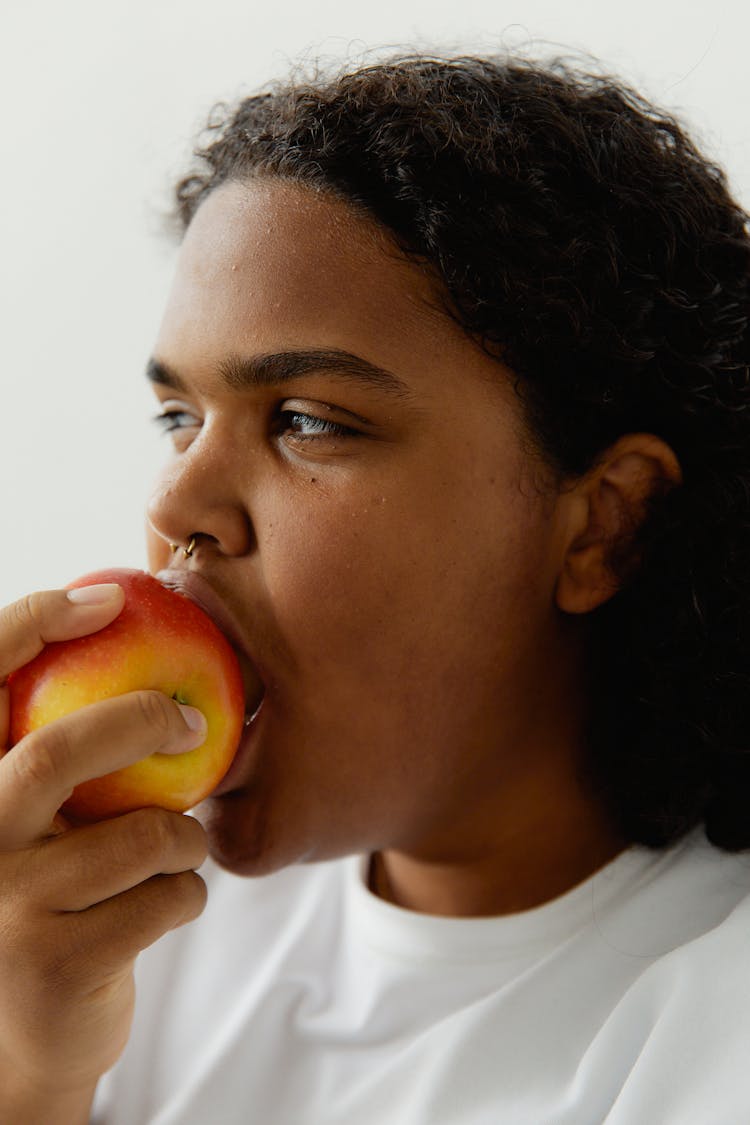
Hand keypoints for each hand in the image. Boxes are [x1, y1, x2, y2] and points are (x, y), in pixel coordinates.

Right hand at [0, 585, 208, 1119]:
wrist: (25, 1037)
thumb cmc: (48, 896)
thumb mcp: (37, 821)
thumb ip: (58, 749)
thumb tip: (134, 632)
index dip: (32, 623)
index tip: (108, 600)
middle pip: (55, 754)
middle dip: (139, 722)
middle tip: (191, 722)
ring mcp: (4, 909)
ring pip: (136, 837)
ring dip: (183, 836)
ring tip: (182, 846)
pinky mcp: (53, 967)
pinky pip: (165, 900)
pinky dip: (189, 892)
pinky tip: (172, 900)